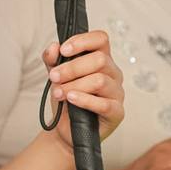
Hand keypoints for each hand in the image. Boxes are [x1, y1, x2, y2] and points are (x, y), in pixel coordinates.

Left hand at [42, 30, 123, 148]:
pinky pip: (103, 104)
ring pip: (100, 80)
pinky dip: (84, 100)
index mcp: (102, 60)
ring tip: (58, 93)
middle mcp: (113, 74)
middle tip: (54, 77)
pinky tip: (71, 99)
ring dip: (74, 85)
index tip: (64, 50)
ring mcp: (117, 93)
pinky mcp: (117, 112)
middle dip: (72, 68)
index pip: (101, 39)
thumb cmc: (66, 100)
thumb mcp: (56, 77)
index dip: (83, 41)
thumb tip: (53, 47)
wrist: (65, 129)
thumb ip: (53, 61)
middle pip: (100, 59)